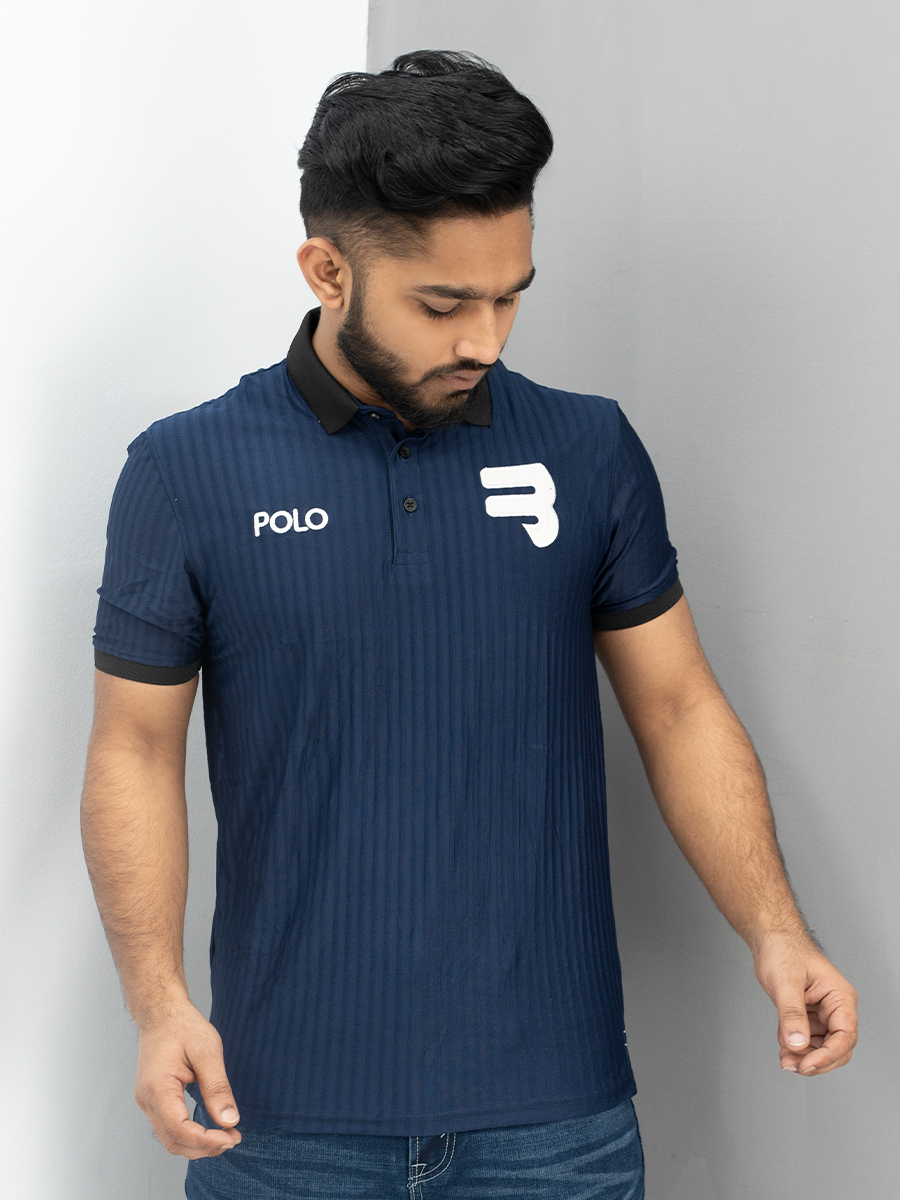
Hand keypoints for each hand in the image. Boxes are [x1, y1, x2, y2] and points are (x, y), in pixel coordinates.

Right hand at [135, 1001, 241, 1157]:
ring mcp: (147, 1102)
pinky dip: (189, 1134)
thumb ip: (217, 1088)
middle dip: (204, 1147)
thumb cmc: (183, 1027)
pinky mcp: (153, 1101)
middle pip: (173, 1141)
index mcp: (157, 1088)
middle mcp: (147, 1100)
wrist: (162, 1013)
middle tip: (233, 1138)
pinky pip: (169, 1127)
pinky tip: (209, 1129)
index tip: (231, 1137)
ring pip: (170, 1138)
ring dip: (197, 1144)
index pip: (179, 1130)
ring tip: (225, 1136)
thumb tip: (229, 1121)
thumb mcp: (208, 1051)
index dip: (205, 1141)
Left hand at [753, 934, 857, 1075]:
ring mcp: (822, 1013)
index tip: (807, 1064)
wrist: (769, 939)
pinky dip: (797, 1048)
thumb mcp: (786, 982)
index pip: (845, 1036)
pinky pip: (808, 1041)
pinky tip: (783, 1046)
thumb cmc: (783, 950)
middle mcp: (836, 1008)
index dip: (828, 1055)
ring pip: (822, 1048)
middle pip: (837, 1048)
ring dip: (805, 1057)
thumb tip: (797, 1043)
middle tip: (794, 1066)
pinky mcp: (808, 1016)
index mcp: (840, 997)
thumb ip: (792, 1013)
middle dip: (817, 1060)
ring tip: (785, 1058)